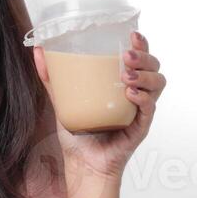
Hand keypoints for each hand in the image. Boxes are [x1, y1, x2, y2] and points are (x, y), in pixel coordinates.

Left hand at [31, 30, 166, 197]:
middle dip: (144, 56)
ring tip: (126, 75)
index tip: (132, 33)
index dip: (141, 43)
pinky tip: (129, 94)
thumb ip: (53, 78)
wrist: (82, 164)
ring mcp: (140, 110)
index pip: (139, 57)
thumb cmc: (78, 133)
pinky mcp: (141, 127)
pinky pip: (149, 108)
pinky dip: (142, 98)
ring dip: (145, 75)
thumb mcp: (63, 100)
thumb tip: (39, 51)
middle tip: (126, 55)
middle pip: (153, 66)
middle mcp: (136, 94)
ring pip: (158, 84)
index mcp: (122, 83)